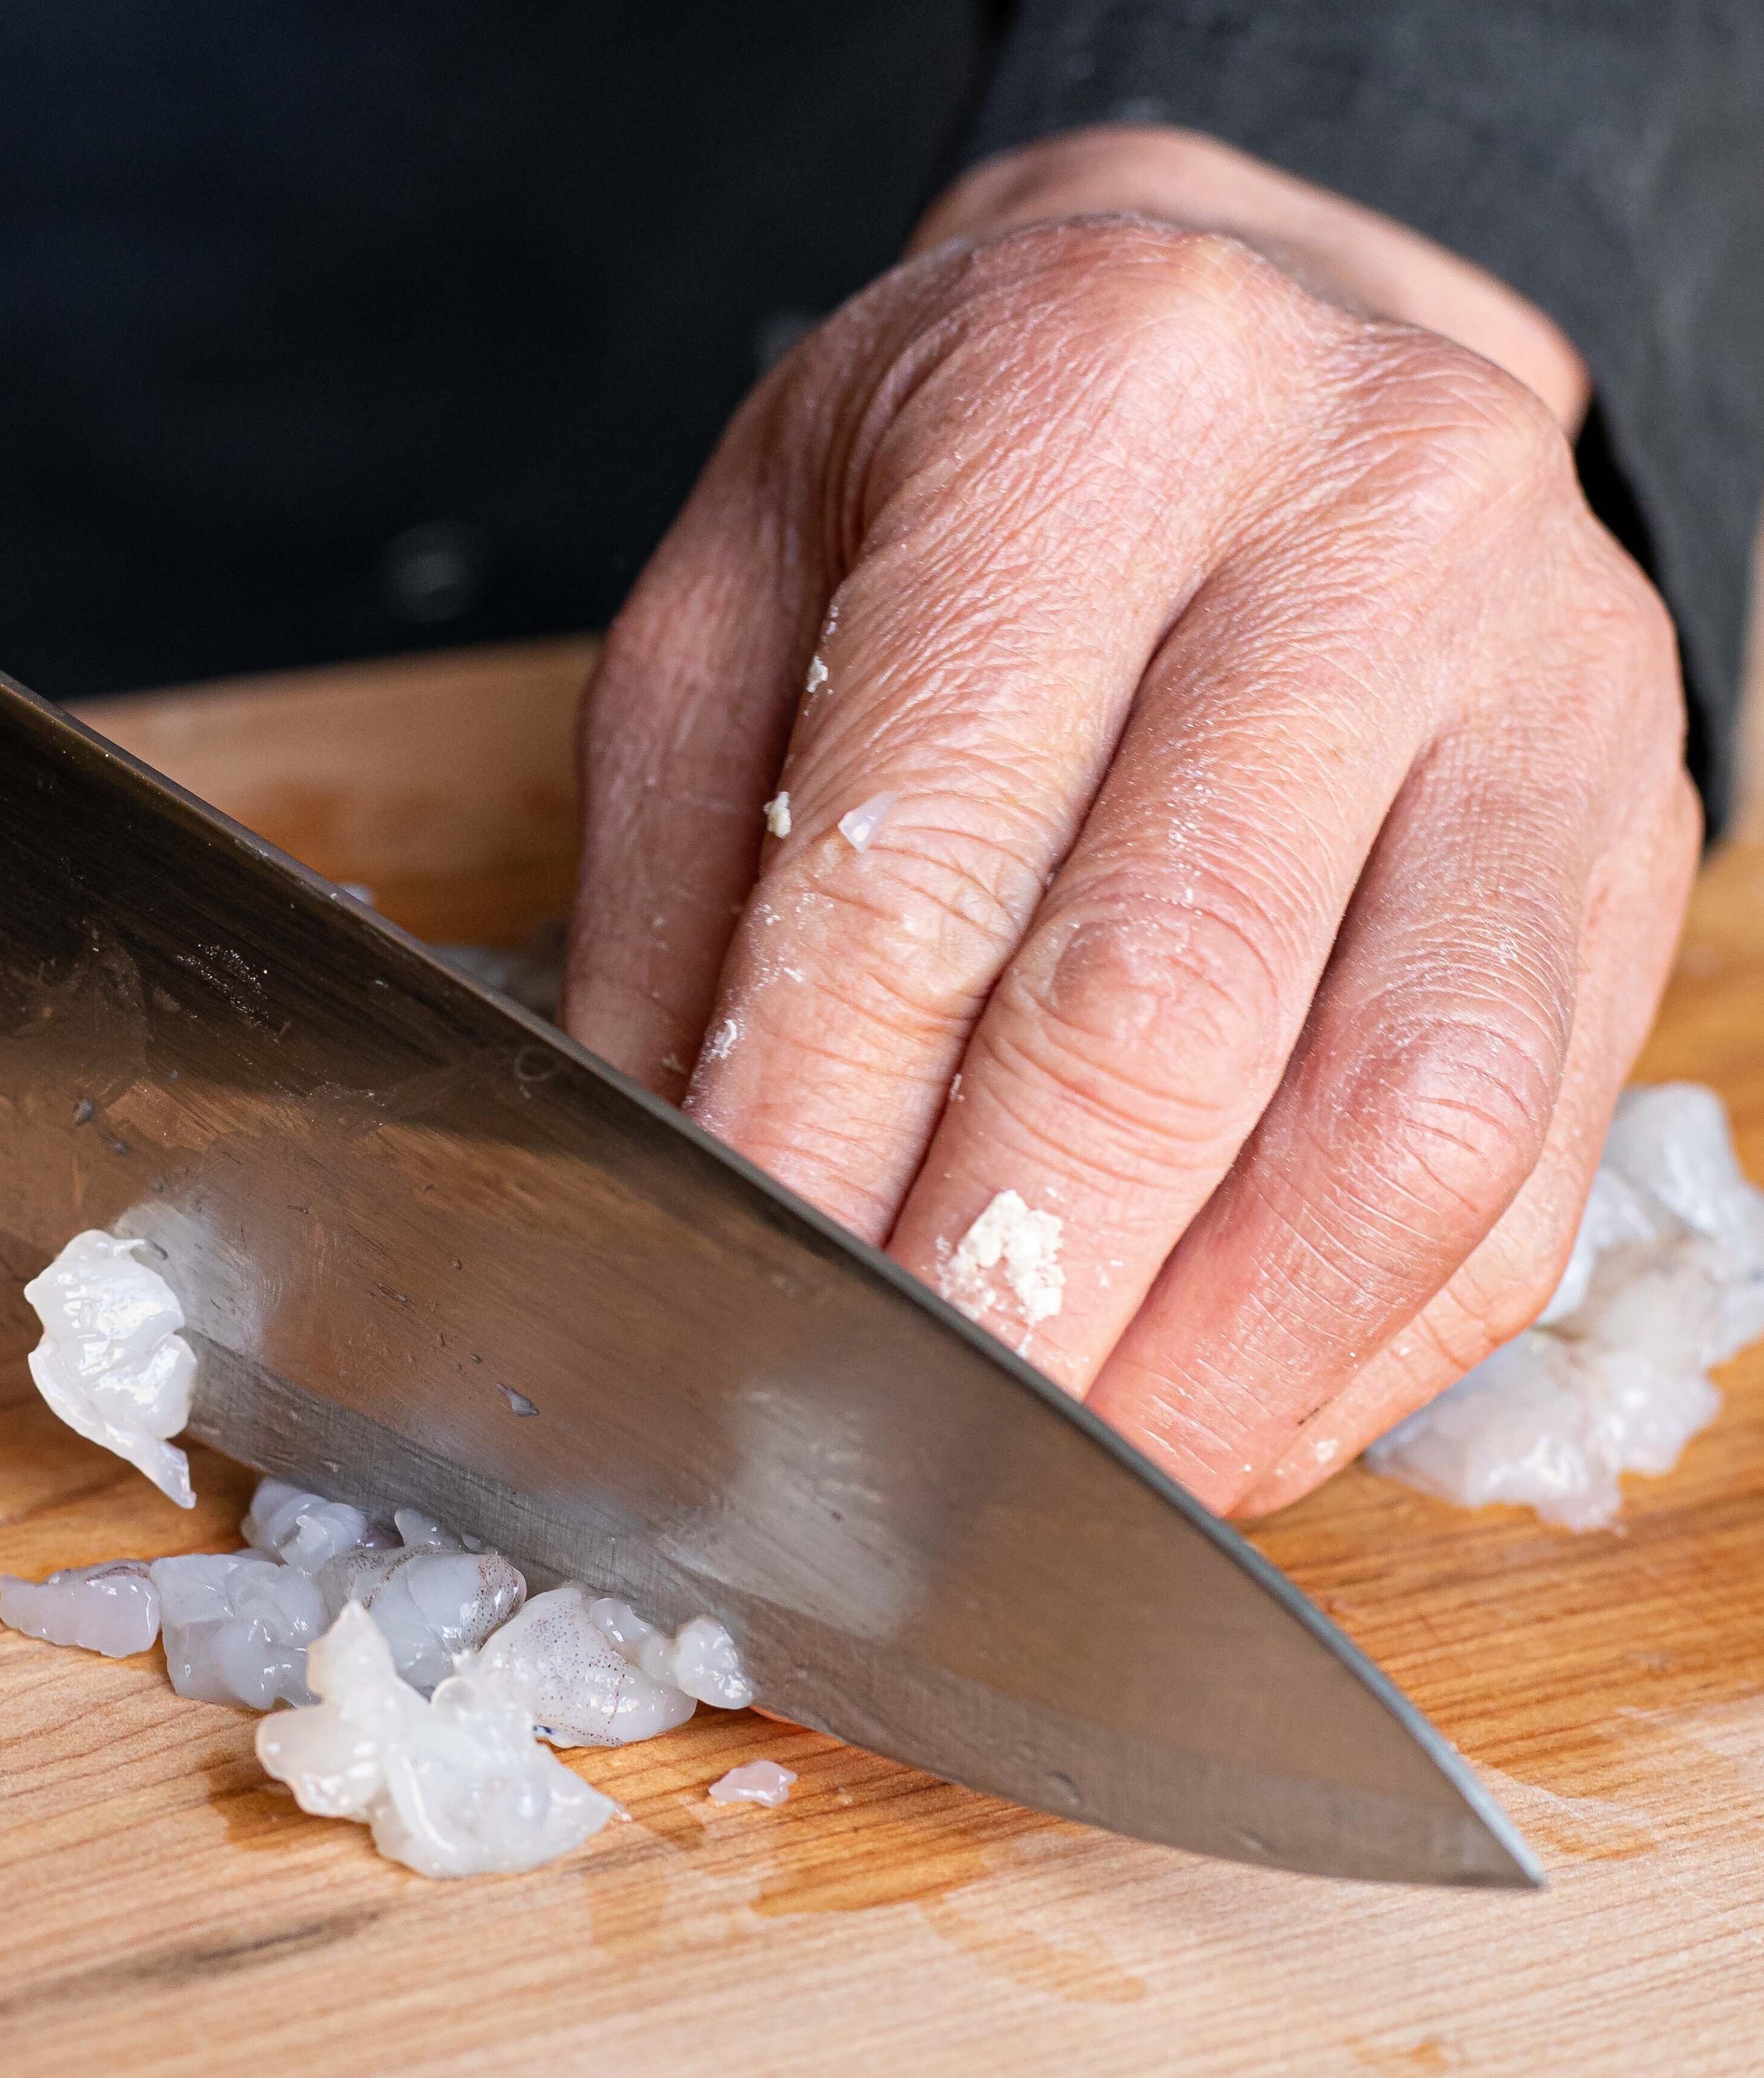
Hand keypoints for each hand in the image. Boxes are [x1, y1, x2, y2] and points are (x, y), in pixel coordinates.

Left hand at [562, 128, 1698, 1516]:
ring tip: (1039, 1490)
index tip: (731, 1327)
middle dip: (1004, 1288)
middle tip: (869, 1464)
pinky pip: (1519, 1193)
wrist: (1279, 352)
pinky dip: (1346, 1364)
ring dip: (1203, 1370)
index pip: (929, 873)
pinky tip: (1199, 1427)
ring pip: (1406, 1126)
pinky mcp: (1630, 867)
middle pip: (1176, 1007)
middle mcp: (1374, 526)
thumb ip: (693, 911)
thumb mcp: (742, 613)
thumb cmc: (966, 491)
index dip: (816, 1146)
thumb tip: (683, 1226)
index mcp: (1096, 407)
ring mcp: (1552, 705)